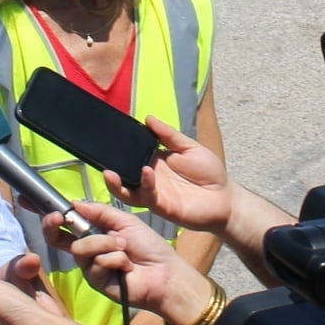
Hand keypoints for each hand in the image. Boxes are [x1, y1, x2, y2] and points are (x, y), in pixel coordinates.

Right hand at [54, 198, 212, 324]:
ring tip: (125, 247)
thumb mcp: (125, 221)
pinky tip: (127, 266)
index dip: (55, 218)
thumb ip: (100, 212)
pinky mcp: (96, 282)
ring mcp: (90, 267)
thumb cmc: (149, 246)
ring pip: (80, 248)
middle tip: (60, 219)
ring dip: (105, 243)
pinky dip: (115, 259)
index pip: (66, 226)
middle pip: (57, 239)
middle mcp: (88, 250)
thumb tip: (75, 203)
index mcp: (94, 234)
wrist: (165, 272)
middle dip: (55, 226)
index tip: (56, 211)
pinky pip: (96, 263)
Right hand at [115, 117, 235, 232]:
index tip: (105, 138)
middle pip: (123, 175)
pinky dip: (144, 185)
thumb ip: (168, 135)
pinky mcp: (162, 206)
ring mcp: (154, 194)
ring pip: (127, 191)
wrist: (226, 198)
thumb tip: (148, 118)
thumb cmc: (210, 173)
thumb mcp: (189, 147)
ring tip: (110, 172)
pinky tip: (145, 172)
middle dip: (109, 168)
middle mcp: (150, 179)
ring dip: (117, 183)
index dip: (118, 149)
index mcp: (154, 163)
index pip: (130, 156)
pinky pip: (148, 197)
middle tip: (98, 159)